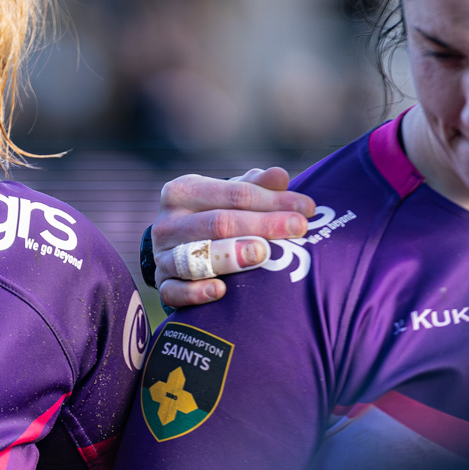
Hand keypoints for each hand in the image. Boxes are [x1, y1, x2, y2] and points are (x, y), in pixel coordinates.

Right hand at [152, 167, 315, 308]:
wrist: (178, 248)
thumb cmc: (215, 216)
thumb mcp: (231, 197)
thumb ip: (255, 187)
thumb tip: (280, 176)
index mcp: (182, 191)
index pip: (233, 194)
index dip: (272, 200)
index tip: (306, 208)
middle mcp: (167, 222)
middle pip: (218, 223)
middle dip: (262, 225)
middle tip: (298, 229)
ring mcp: (162, 256)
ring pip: (195, 257)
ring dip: (230, 256)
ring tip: (262, 254)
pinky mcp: (162, 285)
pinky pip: (174, 291)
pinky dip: (195, 292)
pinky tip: (221, 291)